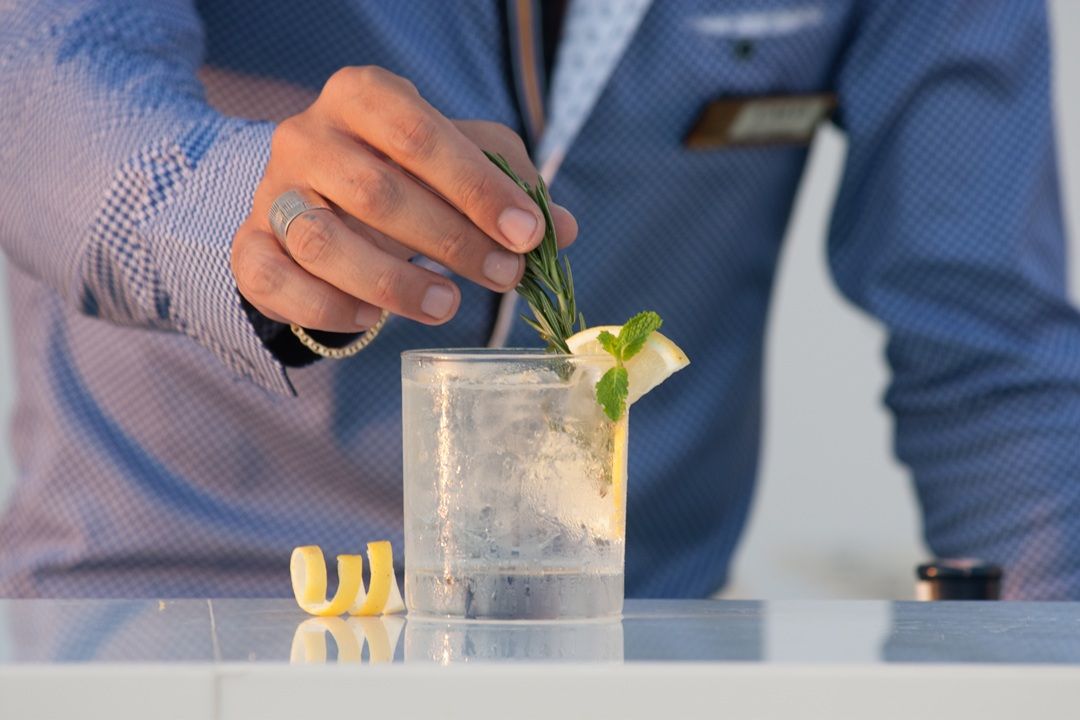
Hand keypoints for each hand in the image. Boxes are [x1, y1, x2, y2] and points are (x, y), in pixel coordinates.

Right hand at [230, 66, 576, 331]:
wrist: (318, 196)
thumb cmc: (404, 174)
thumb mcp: (460, 162)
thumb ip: (511, 186)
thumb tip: (561, 230)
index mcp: (360, 96)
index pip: (419, 135)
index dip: (478, 188)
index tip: (527, 234)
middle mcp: (306, 135)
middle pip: (377, 192)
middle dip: (452, 241)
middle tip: (505, 276)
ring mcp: (270, 192)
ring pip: (322, 241)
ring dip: (394, 281)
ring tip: (447, 305)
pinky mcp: (249, 247)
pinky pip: (277, 282)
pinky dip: (328, 306)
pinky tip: (373, 317)